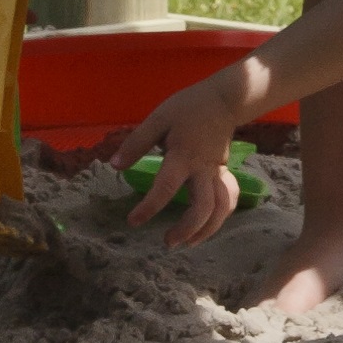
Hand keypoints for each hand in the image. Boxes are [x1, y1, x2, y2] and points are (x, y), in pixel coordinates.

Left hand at [108, 75, 244, 245]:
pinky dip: (219, 217)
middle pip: (203, 207)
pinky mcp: (224, 173)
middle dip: (186, 229)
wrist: (224, 99)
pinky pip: (227, 199)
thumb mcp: (158, 118)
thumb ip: (136, 143)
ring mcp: (217, 172)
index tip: (133, 222)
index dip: (149, 207)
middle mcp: (203, 169)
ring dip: (207, 230)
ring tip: (188, 243)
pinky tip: (206, 227)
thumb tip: (115, 166)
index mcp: (183, 156)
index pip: (166, 187)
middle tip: (167, 242)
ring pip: (221, 208)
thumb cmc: (188, 108)